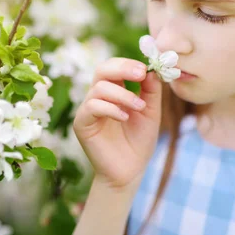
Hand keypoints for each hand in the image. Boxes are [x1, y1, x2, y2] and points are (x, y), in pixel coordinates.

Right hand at [73, 57, 162, 189]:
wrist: (130, 171)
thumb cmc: (139, 141)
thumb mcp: (151, 112)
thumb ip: (151, 90)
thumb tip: (152, 69)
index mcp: (114, 91)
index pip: (114, 67)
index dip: (129, 64)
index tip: (146, 68)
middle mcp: (98, 97)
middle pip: (102, 70)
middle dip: (122, 68)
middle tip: (140, 74)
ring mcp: (88, 110)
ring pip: (99, 88)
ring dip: (122, 94)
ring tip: (139, 106)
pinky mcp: (82, 124)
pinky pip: (92, 106)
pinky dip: (111, 108)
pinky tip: (125, 117)